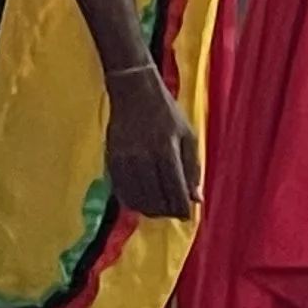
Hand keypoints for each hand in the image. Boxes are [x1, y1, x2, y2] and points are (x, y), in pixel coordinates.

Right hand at [100, 69, 199, 217]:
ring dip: (150, 210)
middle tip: (174, 212)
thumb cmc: (166, 112)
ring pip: (137, 200)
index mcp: (166, 150)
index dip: (181, 208)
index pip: (174, 190)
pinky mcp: (111, 161)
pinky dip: (133, 202)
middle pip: (155, 199)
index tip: (187, 215)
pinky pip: (121, 192)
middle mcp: (144, 158)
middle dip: (167, 211)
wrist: (133, 92)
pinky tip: (142, 201)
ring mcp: (125, 161)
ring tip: (160, 208)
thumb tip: (196, 199)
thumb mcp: (188, 134)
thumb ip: (192, 167)